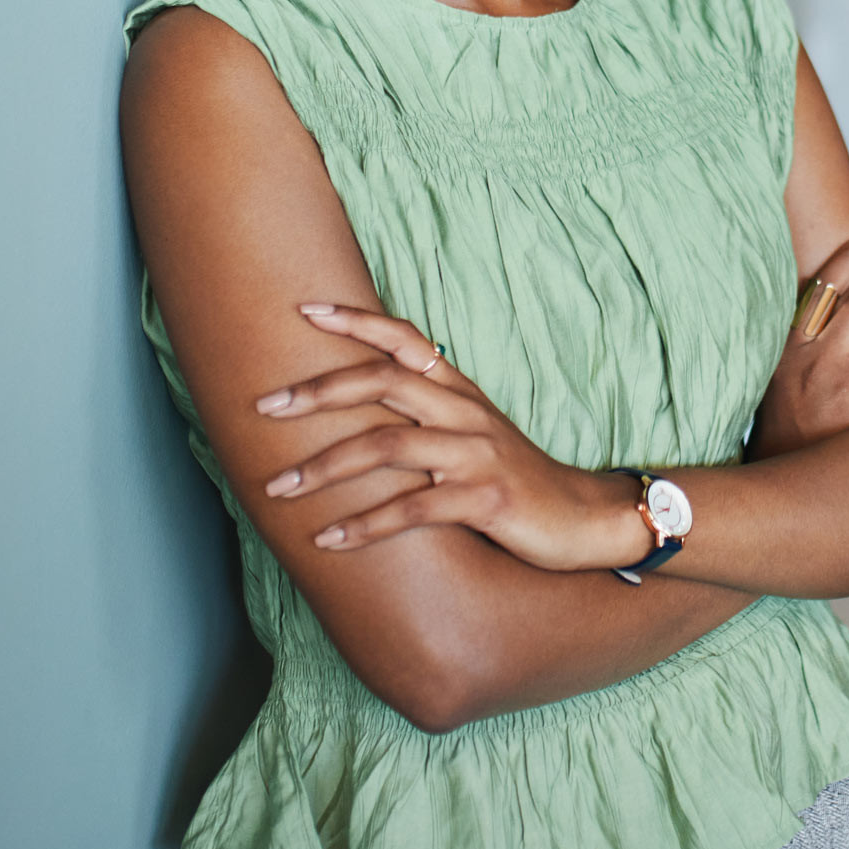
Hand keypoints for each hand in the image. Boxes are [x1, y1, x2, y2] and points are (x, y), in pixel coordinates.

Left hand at [255, 304, 649, 570]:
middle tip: (263, 406)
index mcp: (459, 392)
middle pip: (382, 382)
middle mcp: (464, 413)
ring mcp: (476, 454)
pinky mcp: (486, 499)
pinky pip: (413, 509)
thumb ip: (428, 416)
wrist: (585, 519)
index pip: (404, 340)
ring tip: (277, 487)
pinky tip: (327, 539)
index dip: (356, 321)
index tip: (304, 309)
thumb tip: (363, 409)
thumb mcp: (474, 436)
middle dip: (318, 392)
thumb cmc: (517, 480)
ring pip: (386, 446)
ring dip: (324, 467)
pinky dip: (364, 526)